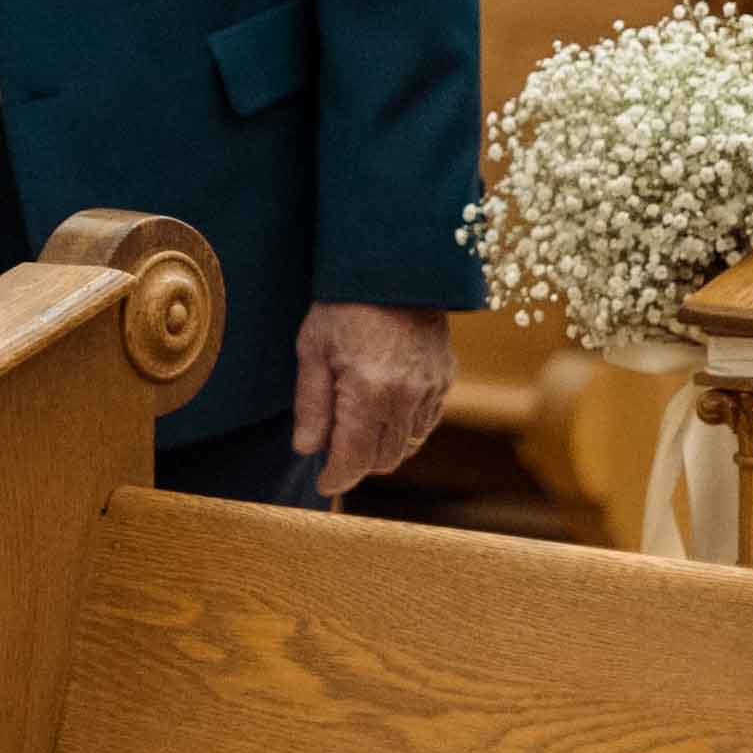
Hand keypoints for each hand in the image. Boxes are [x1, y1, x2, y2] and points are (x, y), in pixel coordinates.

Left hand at [292, 300, 451, 497]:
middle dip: (358, 465)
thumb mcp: (313, 349)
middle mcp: (405, 397)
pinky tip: (385, 417)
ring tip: (358, 437)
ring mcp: (431, 389)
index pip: (354, 457)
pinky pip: (426, 422)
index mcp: (368, 392)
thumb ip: (311, 404)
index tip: (325, 483)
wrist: (394, 269)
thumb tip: (307, 448)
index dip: (337, 477)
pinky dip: (406, 430)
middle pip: (384, 459)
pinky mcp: (444, 378)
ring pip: (408, 445)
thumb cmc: (344, 305)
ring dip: (383, 450)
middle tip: (336, 457)